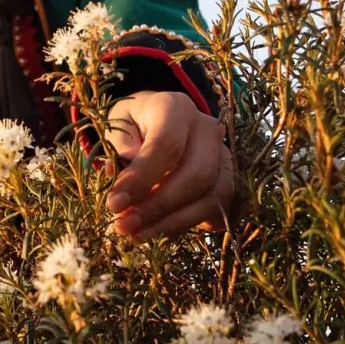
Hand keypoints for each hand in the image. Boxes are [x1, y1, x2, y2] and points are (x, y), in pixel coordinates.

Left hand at [104, 90, 232, 240]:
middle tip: (125, 226)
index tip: (115, 205)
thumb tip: (125, 177)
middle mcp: (208, 129)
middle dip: (159, 207)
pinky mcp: (229, 179)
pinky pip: (217, 210)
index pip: (167, 145)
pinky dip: (188, 225)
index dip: (141, 179)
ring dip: (172, 223)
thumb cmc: (134, 125)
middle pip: (197, 175)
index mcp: (176, 108)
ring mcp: (224, 155)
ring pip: (211, 197)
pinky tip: (159, 231)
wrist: (157, 122)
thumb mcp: (117, 126)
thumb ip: (119, 148)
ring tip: (137, 235)